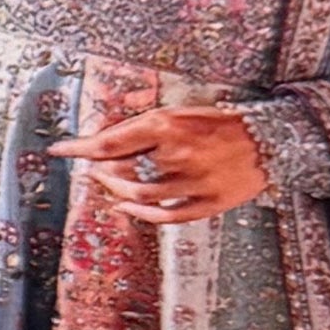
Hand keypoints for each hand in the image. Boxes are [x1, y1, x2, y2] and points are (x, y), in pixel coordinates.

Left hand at [56, 102, 267, 224]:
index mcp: (168, 125)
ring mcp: (193, 182)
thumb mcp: (180, 113)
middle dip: (101, 168)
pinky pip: (165, 215)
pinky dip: (140, 214)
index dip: (80, 148)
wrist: (271, 139)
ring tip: (110, 181)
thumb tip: (104, 147)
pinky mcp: (208, 204)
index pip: (110, 141)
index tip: (58, 150)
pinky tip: (124, 207)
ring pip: (138, 195)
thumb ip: (143, 129)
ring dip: (117, 190)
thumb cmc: (220, 123)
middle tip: (93, 165)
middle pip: (121, 169)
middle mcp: (178, 154)